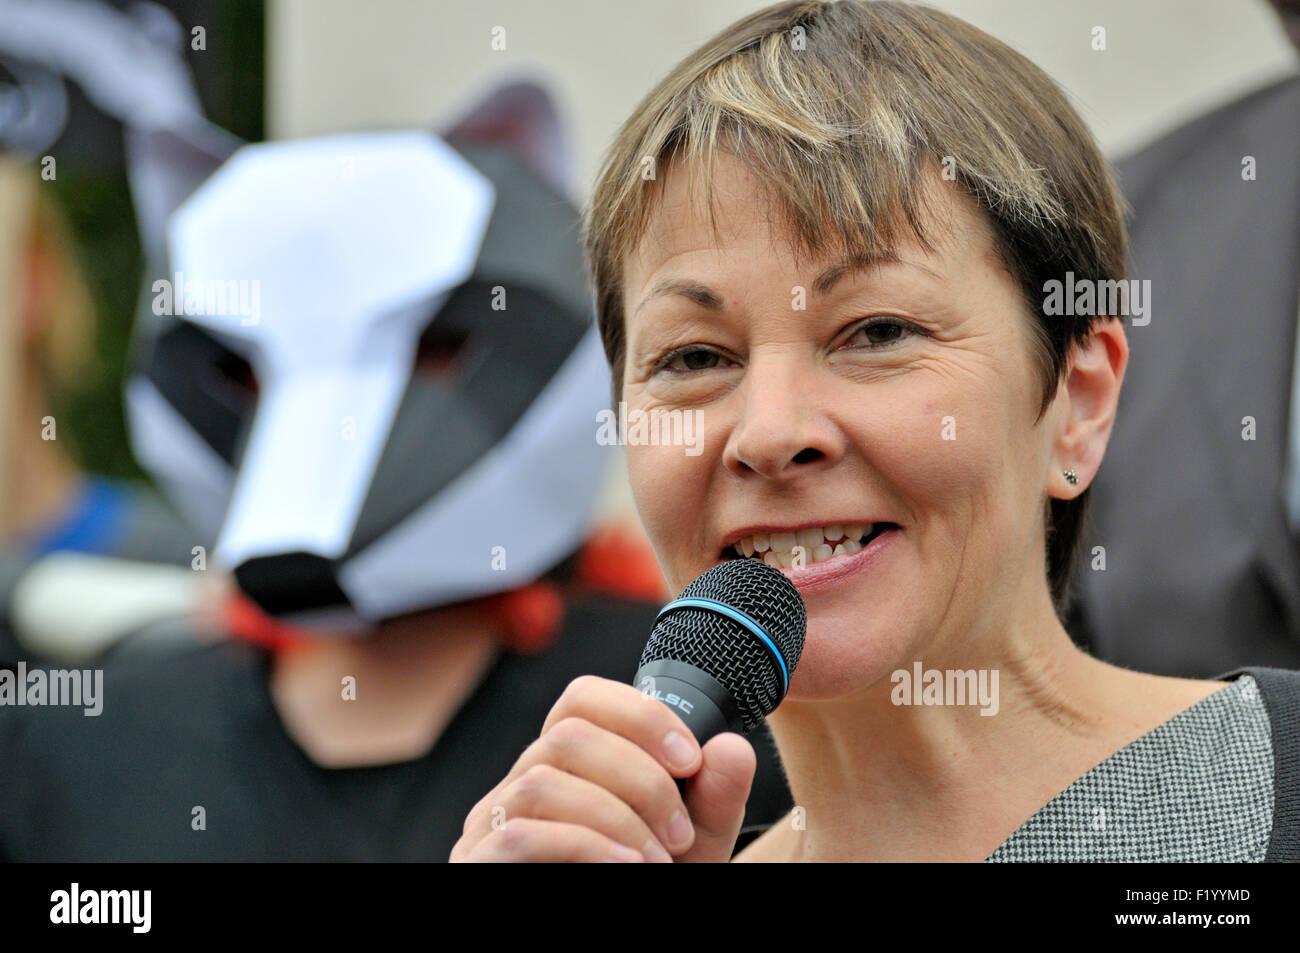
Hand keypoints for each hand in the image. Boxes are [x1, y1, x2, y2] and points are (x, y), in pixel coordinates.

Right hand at [449, 675, 755, 861]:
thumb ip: (713, 797)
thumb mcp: (692, 844)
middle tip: (680, 833)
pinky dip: (586, 846)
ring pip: (542, 780)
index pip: (581, 699)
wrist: (623, 943)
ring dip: (616, 817)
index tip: (691, 760)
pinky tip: (626, 867)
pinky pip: (521, 834)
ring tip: (657, 860)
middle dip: (640, 779)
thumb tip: (732, 747)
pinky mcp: (479, 863)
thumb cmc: (645, 884)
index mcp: (566, 764)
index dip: (640, 715)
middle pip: (566, 735)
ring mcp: (490, 824)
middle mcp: (519, 783)